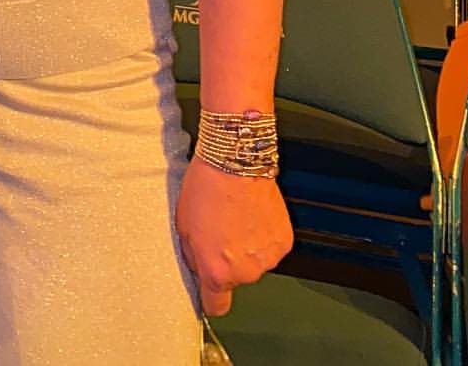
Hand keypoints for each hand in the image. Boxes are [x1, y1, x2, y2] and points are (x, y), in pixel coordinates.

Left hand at [175, 155, 292, 316]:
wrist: (235, 162)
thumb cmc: (206, 187)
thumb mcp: (183, 226)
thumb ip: (193, 257)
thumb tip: (200, 269)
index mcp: (216, 271)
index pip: (216, 306)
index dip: (211, 298)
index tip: (210, 292)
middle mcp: (245, 272)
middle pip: (236, 278)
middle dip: (227, 260)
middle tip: (220, 231)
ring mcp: (267, 258)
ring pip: (254, 262)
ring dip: (247, 248)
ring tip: (237, 218)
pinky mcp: (284, 242)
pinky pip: (270, 248)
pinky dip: (263, 236)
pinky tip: (252, 215)